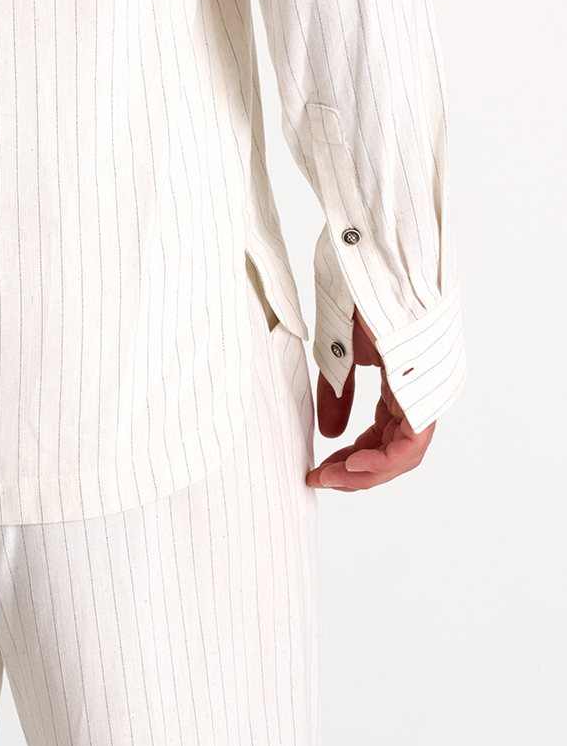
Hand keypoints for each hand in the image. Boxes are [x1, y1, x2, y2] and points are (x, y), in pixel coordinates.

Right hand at [306, 309, 434, 490]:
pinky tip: (351, 466)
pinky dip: (382, 462)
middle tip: (320, 480)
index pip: (382, 437)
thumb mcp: (339, 354)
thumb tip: (330, 434)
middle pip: (393, 452)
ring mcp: (425, 393)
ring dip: (365, 474)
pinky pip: (411, 443)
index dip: (351, 459)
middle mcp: (417, 393)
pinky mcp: (426, 391)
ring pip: (404, 454)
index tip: (319, 470)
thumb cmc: (359, 297)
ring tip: (330, 478)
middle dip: (355, 473)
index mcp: (400, 384)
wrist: (374, 265)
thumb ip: (337, 393)